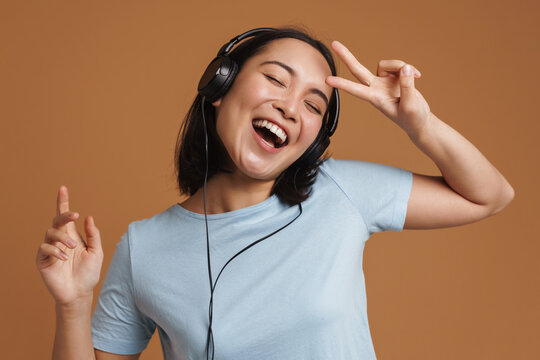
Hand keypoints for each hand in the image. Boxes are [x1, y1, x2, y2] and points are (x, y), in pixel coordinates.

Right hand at [36, 185, 103, 305]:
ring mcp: (50, 249)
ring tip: (72, 248)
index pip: (65, 216)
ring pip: (50, 233)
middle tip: (74, 215)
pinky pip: (44, 248)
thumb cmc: (89, 273)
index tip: (63, 188)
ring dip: (62, 237)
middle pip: (57, 220)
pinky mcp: (42, 260)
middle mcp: (60, 240)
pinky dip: (55, 250)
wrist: (80, 293)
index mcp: (72, 235)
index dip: (63, 202)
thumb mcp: (96, 252)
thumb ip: (93, 235)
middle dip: (64, 215)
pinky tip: (64, 258)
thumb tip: (89, 217)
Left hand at [326, 40, 431, 136]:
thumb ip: (407, 86)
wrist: (419, 121)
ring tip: (416, 76)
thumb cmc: (412, 118)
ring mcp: (384, 81)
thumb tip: (405, 67)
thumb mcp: (411, 106)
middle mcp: (376, 88)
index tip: (327, 80)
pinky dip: (410, 69)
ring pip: (387, 64)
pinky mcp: (394, 77)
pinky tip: (418, 76)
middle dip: (346, 56)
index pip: (356, 90)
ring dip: (401, 66)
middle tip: (334, 44)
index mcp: (375, 99)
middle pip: (358, 69)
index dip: (342, 84)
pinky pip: (399, 65)